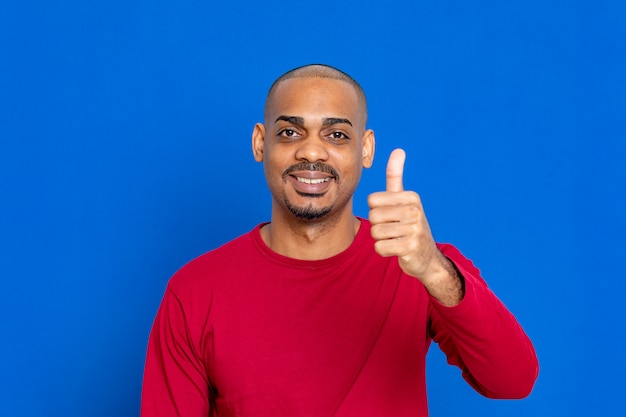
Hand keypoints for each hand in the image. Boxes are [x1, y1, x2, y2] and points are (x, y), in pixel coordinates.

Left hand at [368, 149, 462, 303]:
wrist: (427, 257)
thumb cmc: (410, 225)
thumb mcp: (404, 200)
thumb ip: (396, 176)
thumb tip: (398, 150)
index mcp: (411, 197)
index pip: (372, 200)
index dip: (377, 211)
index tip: (392, 216)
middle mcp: (415, 210)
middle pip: (373, 216)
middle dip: (378, 226)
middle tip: (394, 230)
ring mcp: (414, 229)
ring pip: (375, 233)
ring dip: (382, 239)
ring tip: (397, 239)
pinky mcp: (410, 247)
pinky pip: (379, 247)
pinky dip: (384, 251)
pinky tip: (397, 250)